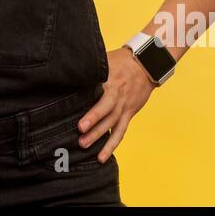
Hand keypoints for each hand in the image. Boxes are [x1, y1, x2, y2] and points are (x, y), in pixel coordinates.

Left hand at [76, 47, 157, 162]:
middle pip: (106, 108)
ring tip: (84, 145)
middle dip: (94, 119)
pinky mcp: (128, 113)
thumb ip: (90, 68)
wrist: (147, 65)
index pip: (97, 88)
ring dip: (100, 136)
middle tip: (79, 130)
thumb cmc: (121, 61)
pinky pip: (120, 131)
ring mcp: (124, 105)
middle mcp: (117, 94)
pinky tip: (102, 156)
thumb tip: (67, 71)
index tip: (75, 104)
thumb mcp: (106, 60)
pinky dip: (112, 144)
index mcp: (110, 79)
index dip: (89, 97)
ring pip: (112, 122)